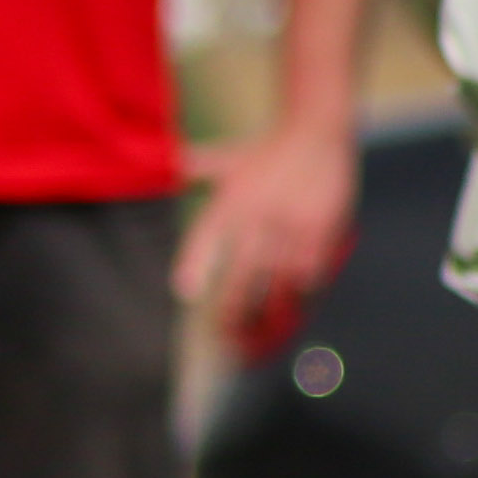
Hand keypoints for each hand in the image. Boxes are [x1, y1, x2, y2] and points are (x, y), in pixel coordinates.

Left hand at [172, 116, 360, 355]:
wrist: (318, 131)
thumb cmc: (267, 150)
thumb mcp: (226, 158)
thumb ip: (191, 167)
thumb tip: (157, 162)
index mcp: (231, 201)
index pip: (206, 237)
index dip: (194, 265)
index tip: (184, 292)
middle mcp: (259, 218)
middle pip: (242, 277)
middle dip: (232, 314)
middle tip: (223, 340)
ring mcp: (291, 231)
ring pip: (276, 288)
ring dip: (265, 321)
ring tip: (253, 346)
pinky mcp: (320, 237)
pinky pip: (307, 281)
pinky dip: (297, 303)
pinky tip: (289, 320)